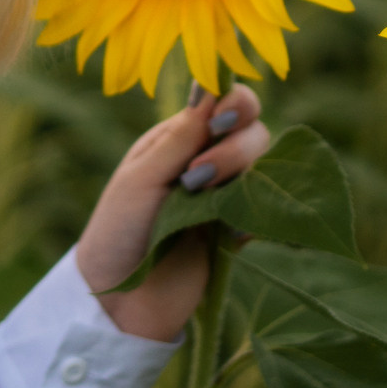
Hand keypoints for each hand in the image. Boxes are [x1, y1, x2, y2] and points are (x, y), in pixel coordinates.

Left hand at [73, 82, 269, 341]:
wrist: (121, 299)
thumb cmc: (118, 230)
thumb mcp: (140, 178)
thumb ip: (178, 139)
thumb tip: (208, 88)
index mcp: (178, 138)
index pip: (224, 102)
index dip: (234, 101)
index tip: (221, 119)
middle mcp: (206, 159)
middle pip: (253, 130)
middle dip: (234, 146)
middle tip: (197, 174)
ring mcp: (225, 194)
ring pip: (264, 166)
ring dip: (240, 173)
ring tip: (199, 196)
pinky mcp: (238, 230)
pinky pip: (268, 210)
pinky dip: (255, 212)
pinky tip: (227, 229)